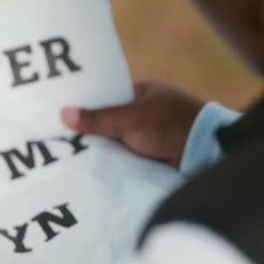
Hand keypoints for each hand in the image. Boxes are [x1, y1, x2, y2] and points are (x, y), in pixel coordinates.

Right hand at [60, 80, 205, 167]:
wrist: (206, 152)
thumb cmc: (170, 125)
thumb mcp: (131, 120)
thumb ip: (99, 119)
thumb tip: (64, 114)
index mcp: (144, 93)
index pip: (108, 97)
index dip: (87, 104)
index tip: (61, 113)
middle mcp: (147, 112)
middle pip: (111, 121)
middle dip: (91, 131)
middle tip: (58, 138)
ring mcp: (151, 135)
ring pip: (119, 142)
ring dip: (103, 150)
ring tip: (67, 157)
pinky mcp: (154, 157)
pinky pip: (128, 158)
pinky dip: (115, 163)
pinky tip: (93, 169)